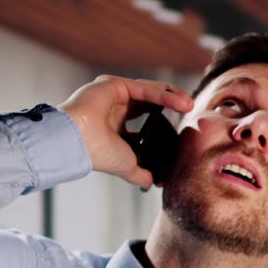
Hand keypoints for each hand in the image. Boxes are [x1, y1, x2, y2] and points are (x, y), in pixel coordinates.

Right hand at [57, 75, 192, 187]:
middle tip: (190, 112)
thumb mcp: (126, 165)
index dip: (164, 125)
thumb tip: (151, 182)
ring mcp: (114, 94)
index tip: (180, 133)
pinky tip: (180, 102)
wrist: (78, 143)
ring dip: (172, 97)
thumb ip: (139, 173)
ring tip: (190, 105)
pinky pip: (145, 89)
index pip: (145, 120)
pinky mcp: (115, 85)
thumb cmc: (97, 154)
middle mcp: (114, 107)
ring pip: (150, 92)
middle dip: (172, 107)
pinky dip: (164, 95)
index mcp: (115, 124)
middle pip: (150, 102)